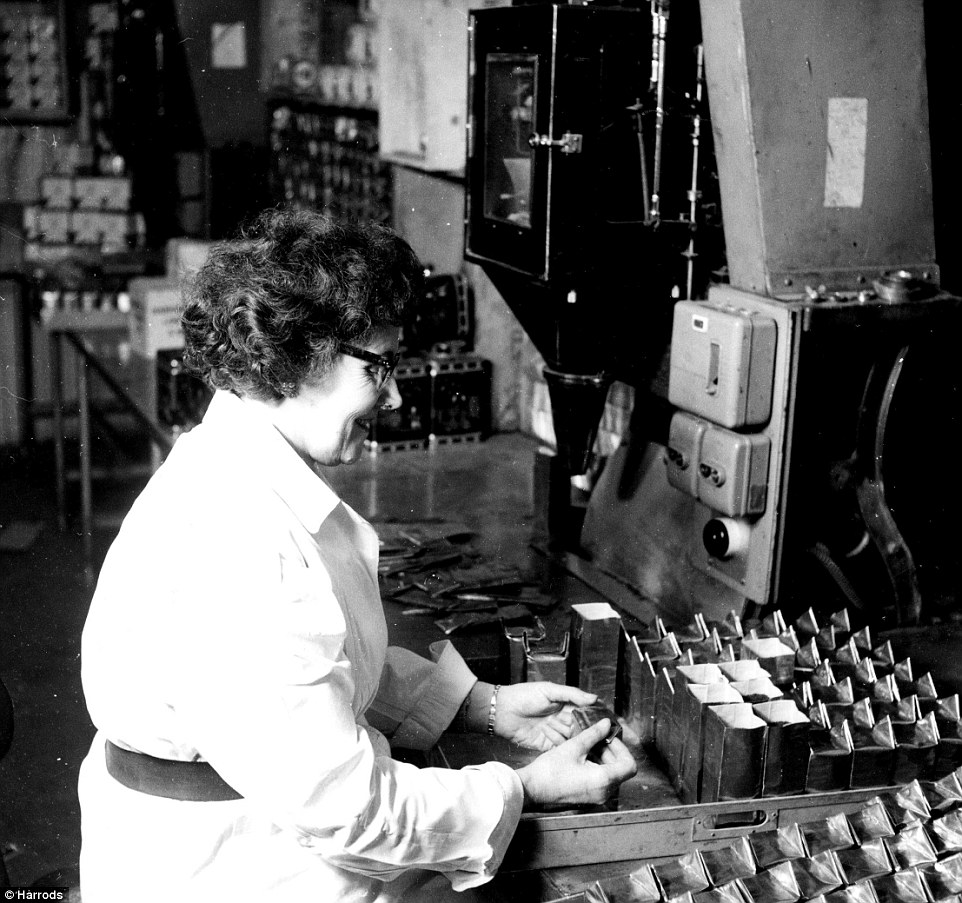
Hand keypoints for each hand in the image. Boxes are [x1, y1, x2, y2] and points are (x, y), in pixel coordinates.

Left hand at [493, 682, 598, 750]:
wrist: (501, 711)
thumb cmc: (523, 696)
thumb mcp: (549, 690)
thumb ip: (572, 694)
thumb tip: (593, 697)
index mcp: (564, 704)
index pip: (585, 710)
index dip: (597, 715)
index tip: (610, 720)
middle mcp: (562, 719)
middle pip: (582, 726)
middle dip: (591, 731)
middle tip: (604, 736)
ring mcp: (555, 732)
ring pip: (574, 739)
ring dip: (579, 740)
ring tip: (592, 745)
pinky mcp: (547, 745)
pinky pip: (561, 748)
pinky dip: (566, 747)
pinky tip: (574, 749)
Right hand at [515, 719, 637, 808]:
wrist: (532, 789)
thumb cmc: (550, 770)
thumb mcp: (573, 747)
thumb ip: (593, 734)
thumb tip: (606, 724)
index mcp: (603, 780)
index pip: (629, 765)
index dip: (622, 748)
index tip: (609, 738)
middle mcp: (604, 792)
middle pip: (621, 769)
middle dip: (611, 751)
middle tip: (598, 737)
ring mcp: (597, 797)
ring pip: (611, 774)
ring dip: (603, 757)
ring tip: (588, 744)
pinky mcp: (589, 797)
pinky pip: (601, 780)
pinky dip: (597, 766)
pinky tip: (583, 755)